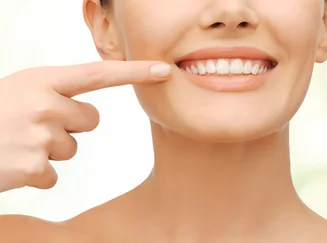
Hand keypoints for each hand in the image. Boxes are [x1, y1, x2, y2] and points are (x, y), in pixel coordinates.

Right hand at [0, 61, 171, 192]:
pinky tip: (11, 164)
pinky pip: (54, 174)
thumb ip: (53, 93)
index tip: (163, 71)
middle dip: (68, 126)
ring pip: (72, 149)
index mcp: (40, 81)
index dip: (133, 73)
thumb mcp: (18, 90)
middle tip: (31, 126)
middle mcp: (43, 104)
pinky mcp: (32, 167)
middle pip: (90, 120)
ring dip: (49, 151)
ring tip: (16, 143)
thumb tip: (89, 112)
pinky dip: (35, 175)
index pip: (97, 75)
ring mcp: (38, 136)